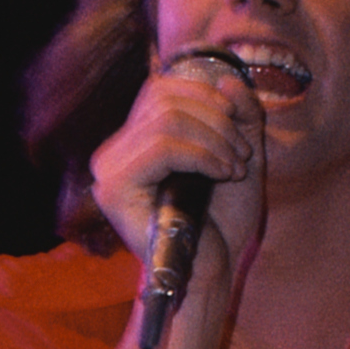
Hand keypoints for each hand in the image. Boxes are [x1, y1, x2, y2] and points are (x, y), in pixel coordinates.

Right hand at [87, 48, 268, 288]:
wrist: (211, 269)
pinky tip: (221, 174)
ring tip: (234, 167)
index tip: (237, 131)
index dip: (207, 97)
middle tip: (240, 154)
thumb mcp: (238, 152)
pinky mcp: (115, 190)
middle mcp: (114, 153)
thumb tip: (226, 78)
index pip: (161, 89)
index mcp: (134, 142)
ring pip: (167, 120)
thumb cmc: (221, 220)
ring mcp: (109, 172)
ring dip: (215, 139)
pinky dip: (203, 155)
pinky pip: (163, 147)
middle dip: (216, 119)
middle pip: (164, 98)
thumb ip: (238, 113)